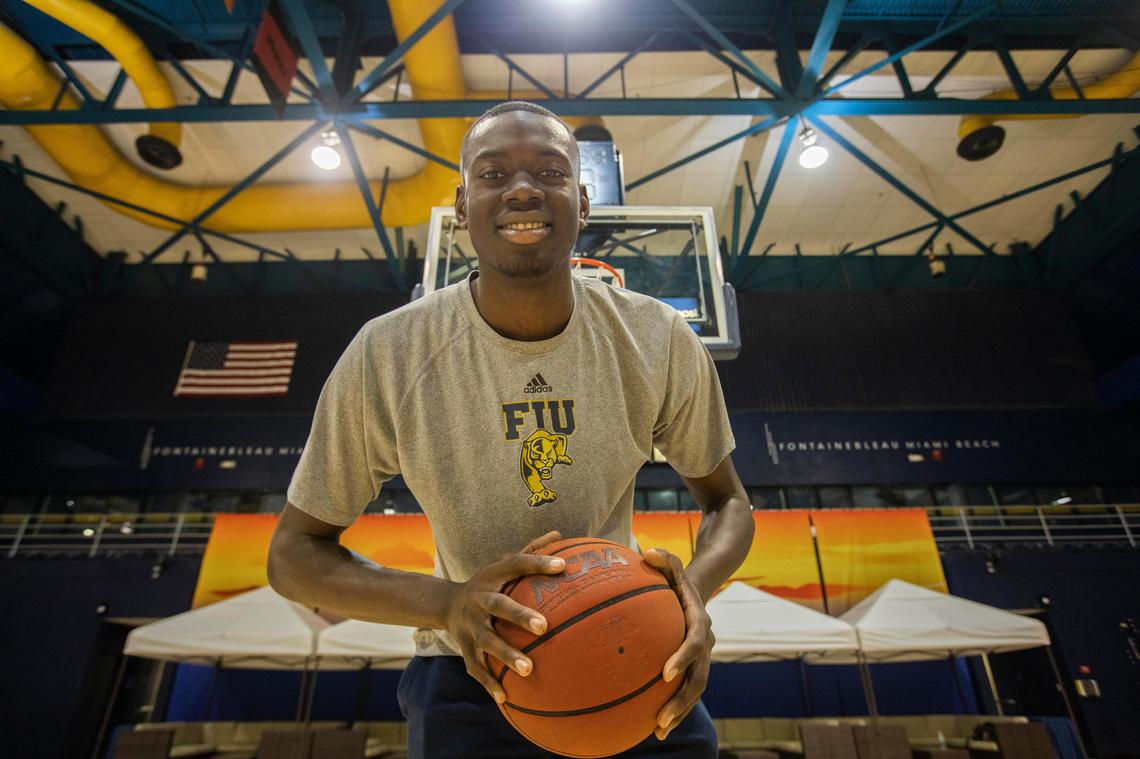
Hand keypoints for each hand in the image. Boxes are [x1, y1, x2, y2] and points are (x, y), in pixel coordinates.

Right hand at [444, 530, 564, 703]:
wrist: (446, 605)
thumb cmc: (489, 583)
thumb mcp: (504, 564)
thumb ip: (531, 551)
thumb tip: (559, 534)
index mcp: (492, 576)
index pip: (517, 564)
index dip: (538, 563)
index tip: (563, 566)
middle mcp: (479, 599)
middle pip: (499, 606)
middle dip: (520, 615)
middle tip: (544, 626)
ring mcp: (470, 626)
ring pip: (487, 641)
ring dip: (506, 655)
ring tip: (529, 669)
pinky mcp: (465, 648)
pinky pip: (477, 668)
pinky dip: (490, 684)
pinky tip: (506, 699)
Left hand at [643, 548, 713, 740]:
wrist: (695, 592)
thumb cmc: (676, 579)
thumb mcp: (671, 565)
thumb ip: (663, 558)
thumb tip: (648, 552)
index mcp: (700, 623)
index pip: (695, 643)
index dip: (683, 658)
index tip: (665, 673)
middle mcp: (706, 645)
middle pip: (699, 679)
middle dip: (682, 701)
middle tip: (661, 718)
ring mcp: (701, 660)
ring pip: (695, 691)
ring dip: (679, 713)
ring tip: (658, 731)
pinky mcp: (692, 669)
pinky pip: (685, 692)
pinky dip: (674, 710)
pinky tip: (651, 727)